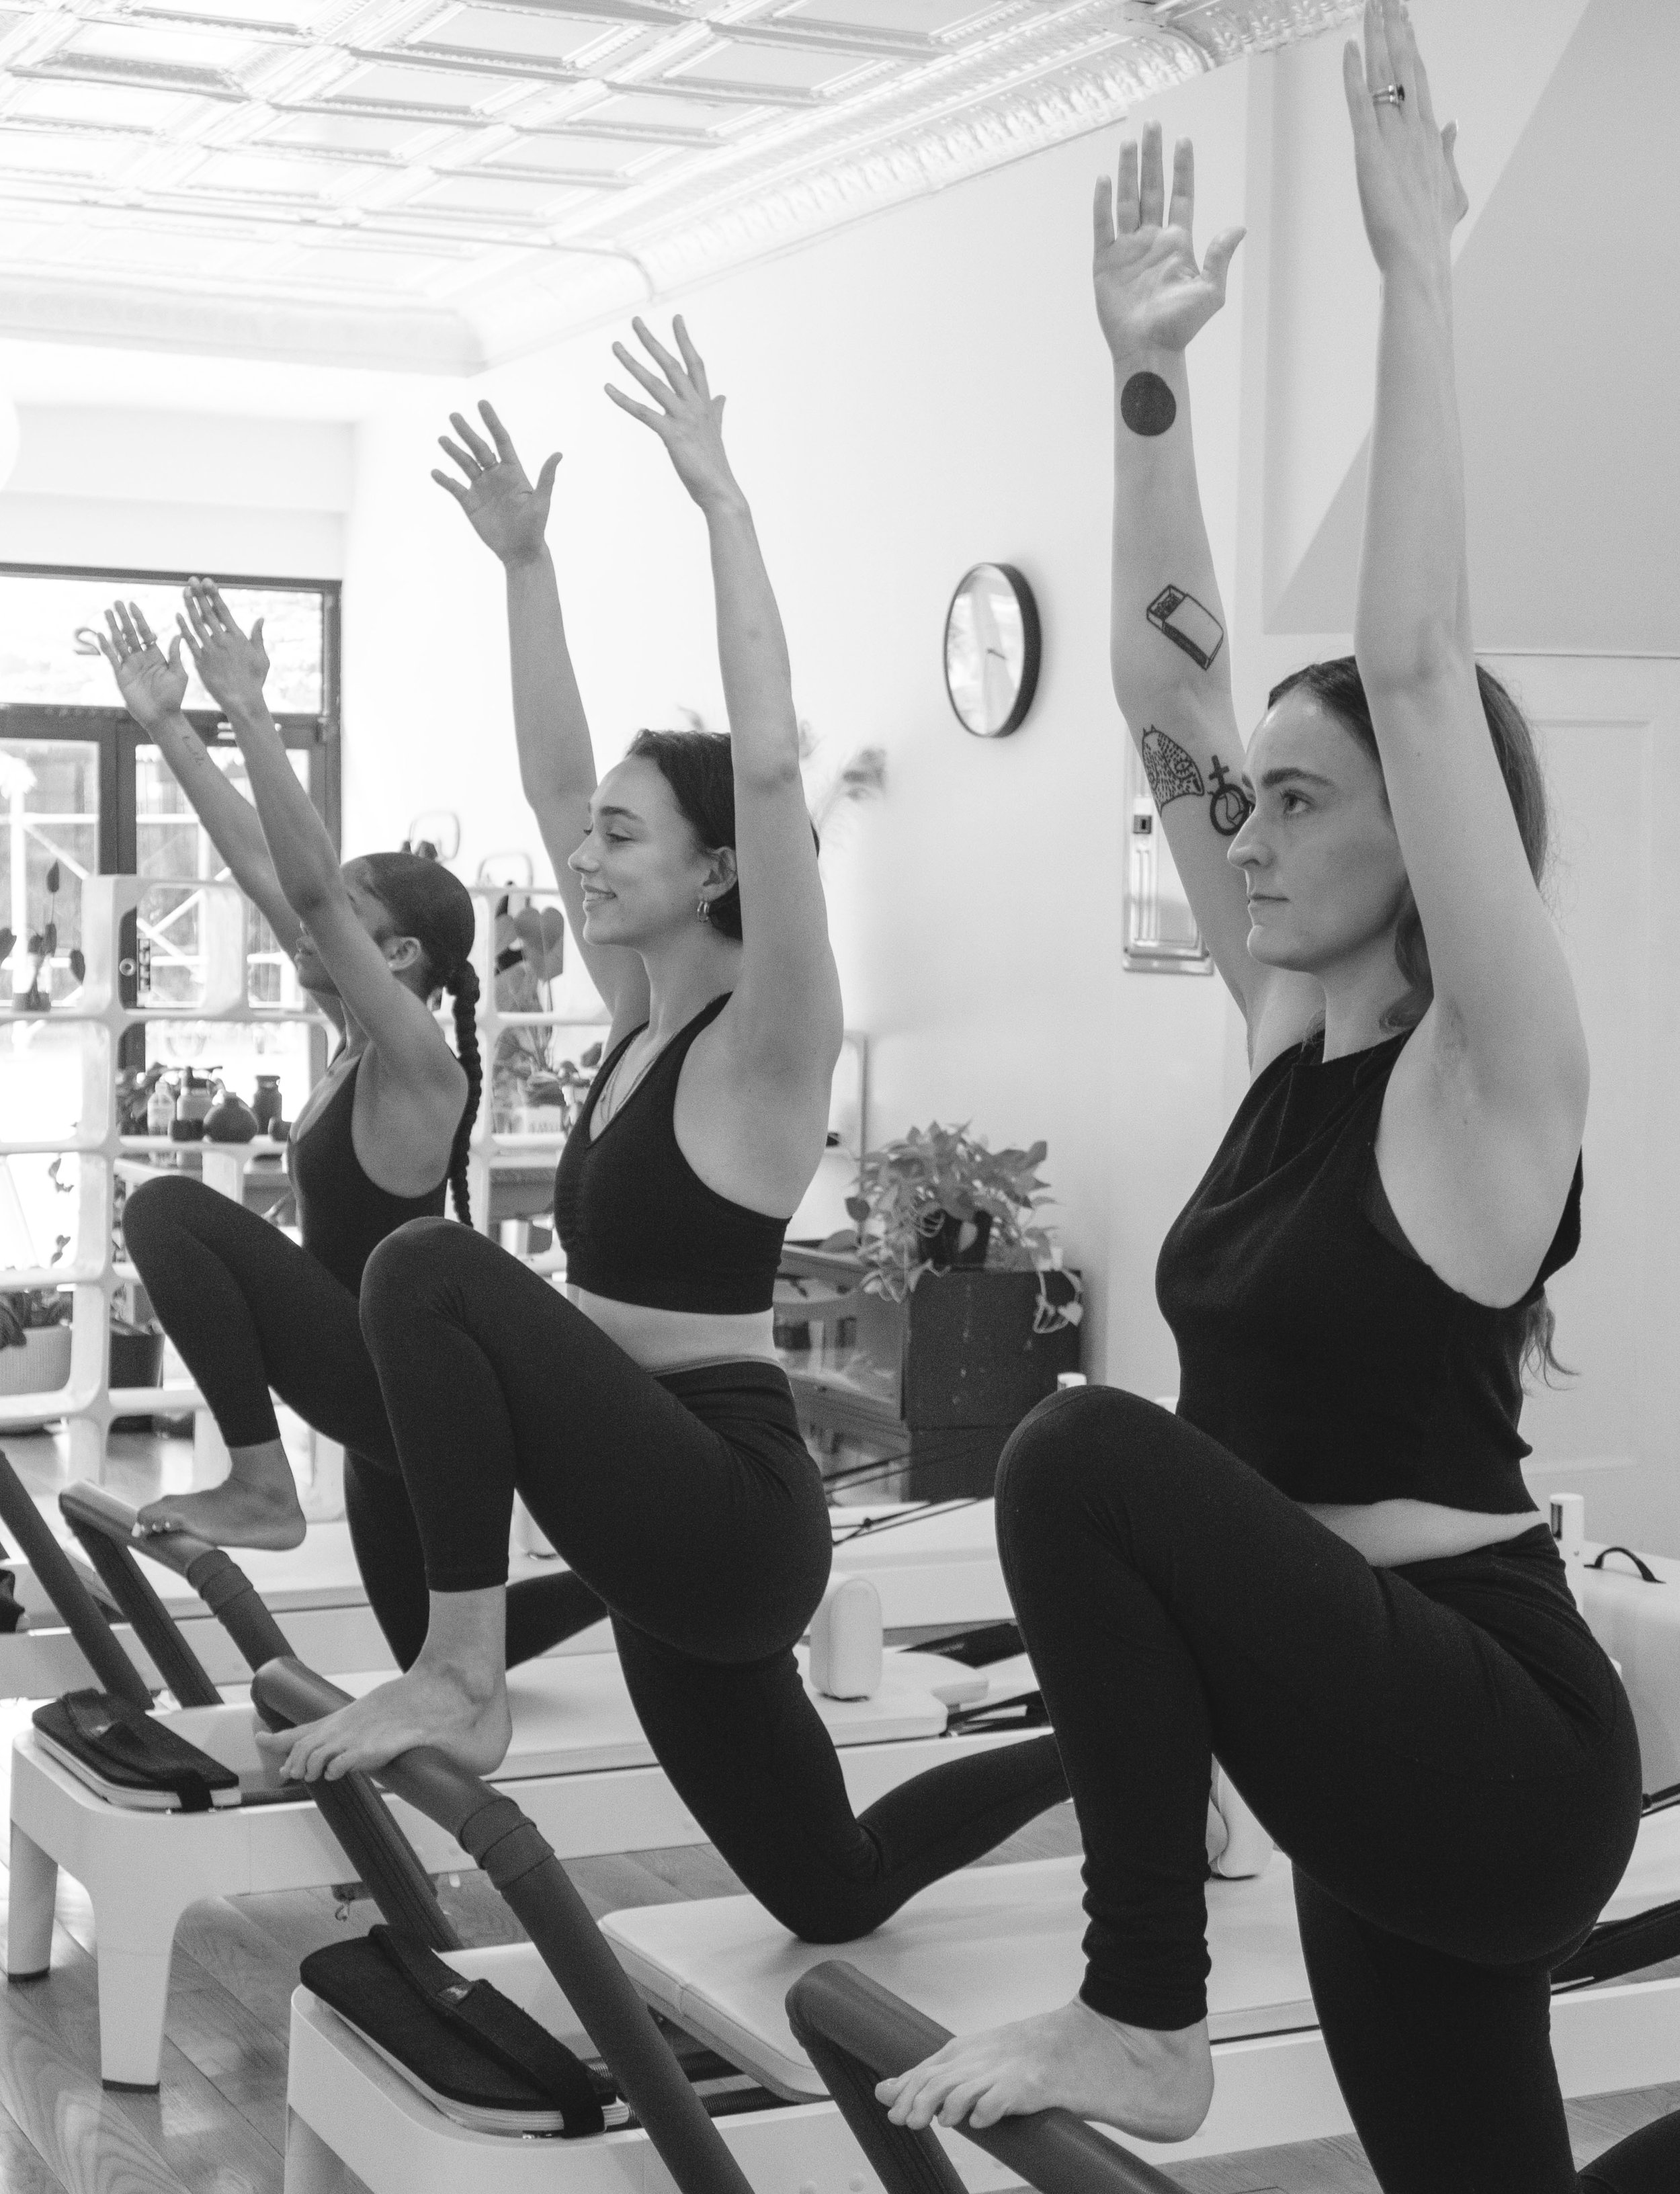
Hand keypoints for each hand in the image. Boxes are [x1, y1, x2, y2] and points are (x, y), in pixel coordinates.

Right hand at [96, 601, 185, 727]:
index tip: (133, 605)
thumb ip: (175, 655)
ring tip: (107, 612)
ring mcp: (130, 665)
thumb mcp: (179, 674)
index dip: (139, 619)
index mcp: (156, 655)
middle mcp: (141, 657)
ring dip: (113, 627)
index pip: (145, 632)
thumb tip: (177, 634)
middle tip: (116, 602)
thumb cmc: (174, 697)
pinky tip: (101, 634)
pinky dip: (106, 647)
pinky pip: (112, 658)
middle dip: (123, 618)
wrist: (162, 716)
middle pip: (130, 633)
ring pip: (119, 642)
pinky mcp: (121, 675)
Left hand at [177, 580, 268, 716]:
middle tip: (192, 580)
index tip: (207, 582)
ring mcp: (211, 650)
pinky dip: (183, 627)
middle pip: (208, 612)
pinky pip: (189, 641)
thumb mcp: (261, 657)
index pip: (223, 610)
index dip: (214, 595)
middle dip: (200, 594)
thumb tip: (261, 618)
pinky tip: (177, 615)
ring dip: (189, 606)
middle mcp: (223, 640)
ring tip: (184, 591)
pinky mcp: (201, 661)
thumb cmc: (254, 681)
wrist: (243, 700)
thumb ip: (258, 637)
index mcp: (238, 637)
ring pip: (197, 623)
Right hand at [433, 402, 559, 565]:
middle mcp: (495, 476)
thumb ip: (547, 478)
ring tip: (442, 439)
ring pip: (465, 464)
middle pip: (479, 448)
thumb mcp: (541, 502)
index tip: (482, 403)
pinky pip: (454, 488)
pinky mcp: (470, 503)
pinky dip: (444, 480)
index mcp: (513, 471)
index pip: (501, 440)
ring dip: (453, 451)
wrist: (521, 552)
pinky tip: (435, 472)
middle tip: (454, 415)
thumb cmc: (535, 527)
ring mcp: (481, 488)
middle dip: (467, 432)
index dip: (492, 422)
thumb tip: (558, 454)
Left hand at [606, 317, 741, 512]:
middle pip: (671, 365)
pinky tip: (607, 387)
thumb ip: (716, 411)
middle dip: (652, 342)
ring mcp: (683, 419)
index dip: (684, 340)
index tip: (676, 318)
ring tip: (615, 346)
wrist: (720, 491)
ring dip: (632, 363)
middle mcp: (695, 406)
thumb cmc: (715, 465)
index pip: (694, 364)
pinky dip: (623, 399)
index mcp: (705, 404)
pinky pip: (643, 412)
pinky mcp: (671, 435)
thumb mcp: (715, 431)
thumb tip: (722, 396)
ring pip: (654, 383)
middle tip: (635, 321)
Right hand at [1093, 123, 1244, 363]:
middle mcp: (1152, 240)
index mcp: (1178, 243)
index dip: (1182, 169)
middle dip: (1153, 156)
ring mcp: (1128, 249)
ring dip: (1128, 170)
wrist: (1149, 349)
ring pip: (1128, 199)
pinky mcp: (1106, 262)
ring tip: (1129, 141)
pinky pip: (1103, 225)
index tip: (1183, 140)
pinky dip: (1102, 203)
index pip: (1181, 196)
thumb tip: (1238, 227)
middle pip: (1152, 188)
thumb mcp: (1210, 292)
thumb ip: (1219, 257)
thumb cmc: (1181, 327)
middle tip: (1152, 124)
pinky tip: (1105, 179)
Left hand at [1343, 0, 1467, 276]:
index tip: (1404, 15)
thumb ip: (1450, 153)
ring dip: (1378, 36)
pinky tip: (1348, 47)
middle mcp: (1414, 127)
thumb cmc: (1432, 233)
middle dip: (1395, 27)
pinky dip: (1353, 75)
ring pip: (1385, 75)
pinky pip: (1359, 105)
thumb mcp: (1450, 189)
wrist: (1421, 259)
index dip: (1410, 44)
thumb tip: (1454, 124)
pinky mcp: (1369, 154)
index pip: (1419, 78)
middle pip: (1404, 65)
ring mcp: (1394, 138)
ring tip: (1373, 3)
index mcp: (1429, 134)